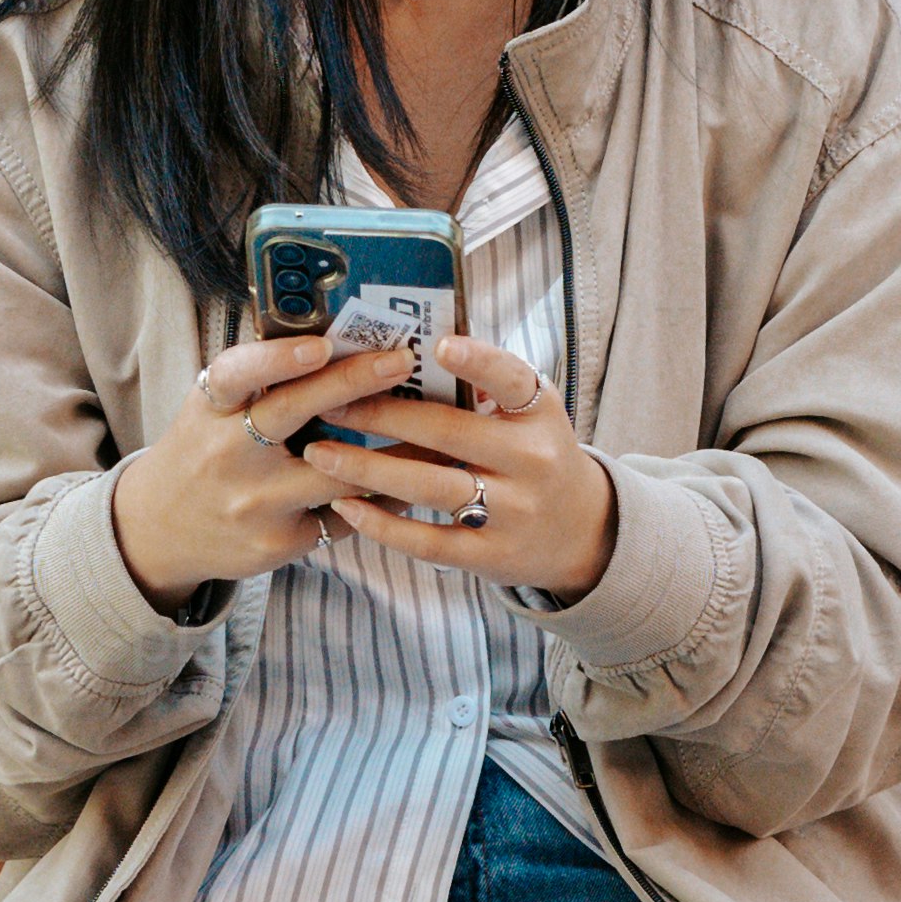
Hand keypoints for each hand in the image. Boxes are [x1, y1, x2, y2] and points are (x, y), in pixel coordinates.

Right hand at [106, 329, 404, 600]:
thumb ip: (259, 381)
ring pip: (335, 473)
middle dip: (350, 384)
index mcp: (210, 408)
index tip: (321, 344)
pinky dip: (380, 498)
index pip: (237, 375)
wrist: (162, 530)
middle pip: (291, 415)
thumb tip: (337, 333)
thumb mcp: (212, 409)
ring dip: (390, 450)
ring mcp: (254, 503)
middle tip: (400, 361)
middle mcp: (227, 455)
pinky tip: (411, 480)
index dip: (279, 358)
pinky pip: (343, 516)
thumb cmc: (204, 452)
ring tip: (436, 425)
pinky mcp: (278, 542)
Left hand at [296, 334, 621, 601]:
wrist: (580, 533)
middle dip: (382, 414)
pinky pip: (428, 541)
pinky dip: (382, 524)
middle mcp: (531, 461)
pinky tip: (345, 504)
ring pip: (430, 487)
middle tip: (330, 401)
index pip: (511, 381)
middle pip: (449, 433)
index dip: (478, 362)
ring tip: (320, 454)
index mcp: (539, 414)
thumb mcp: (530, 414)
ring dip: (367, 468)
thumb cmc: (534, 455)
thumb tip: (416, 349)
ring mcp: (513, 512)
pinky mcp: (490, 556)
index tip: (439, 345)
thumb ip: (487, 387)